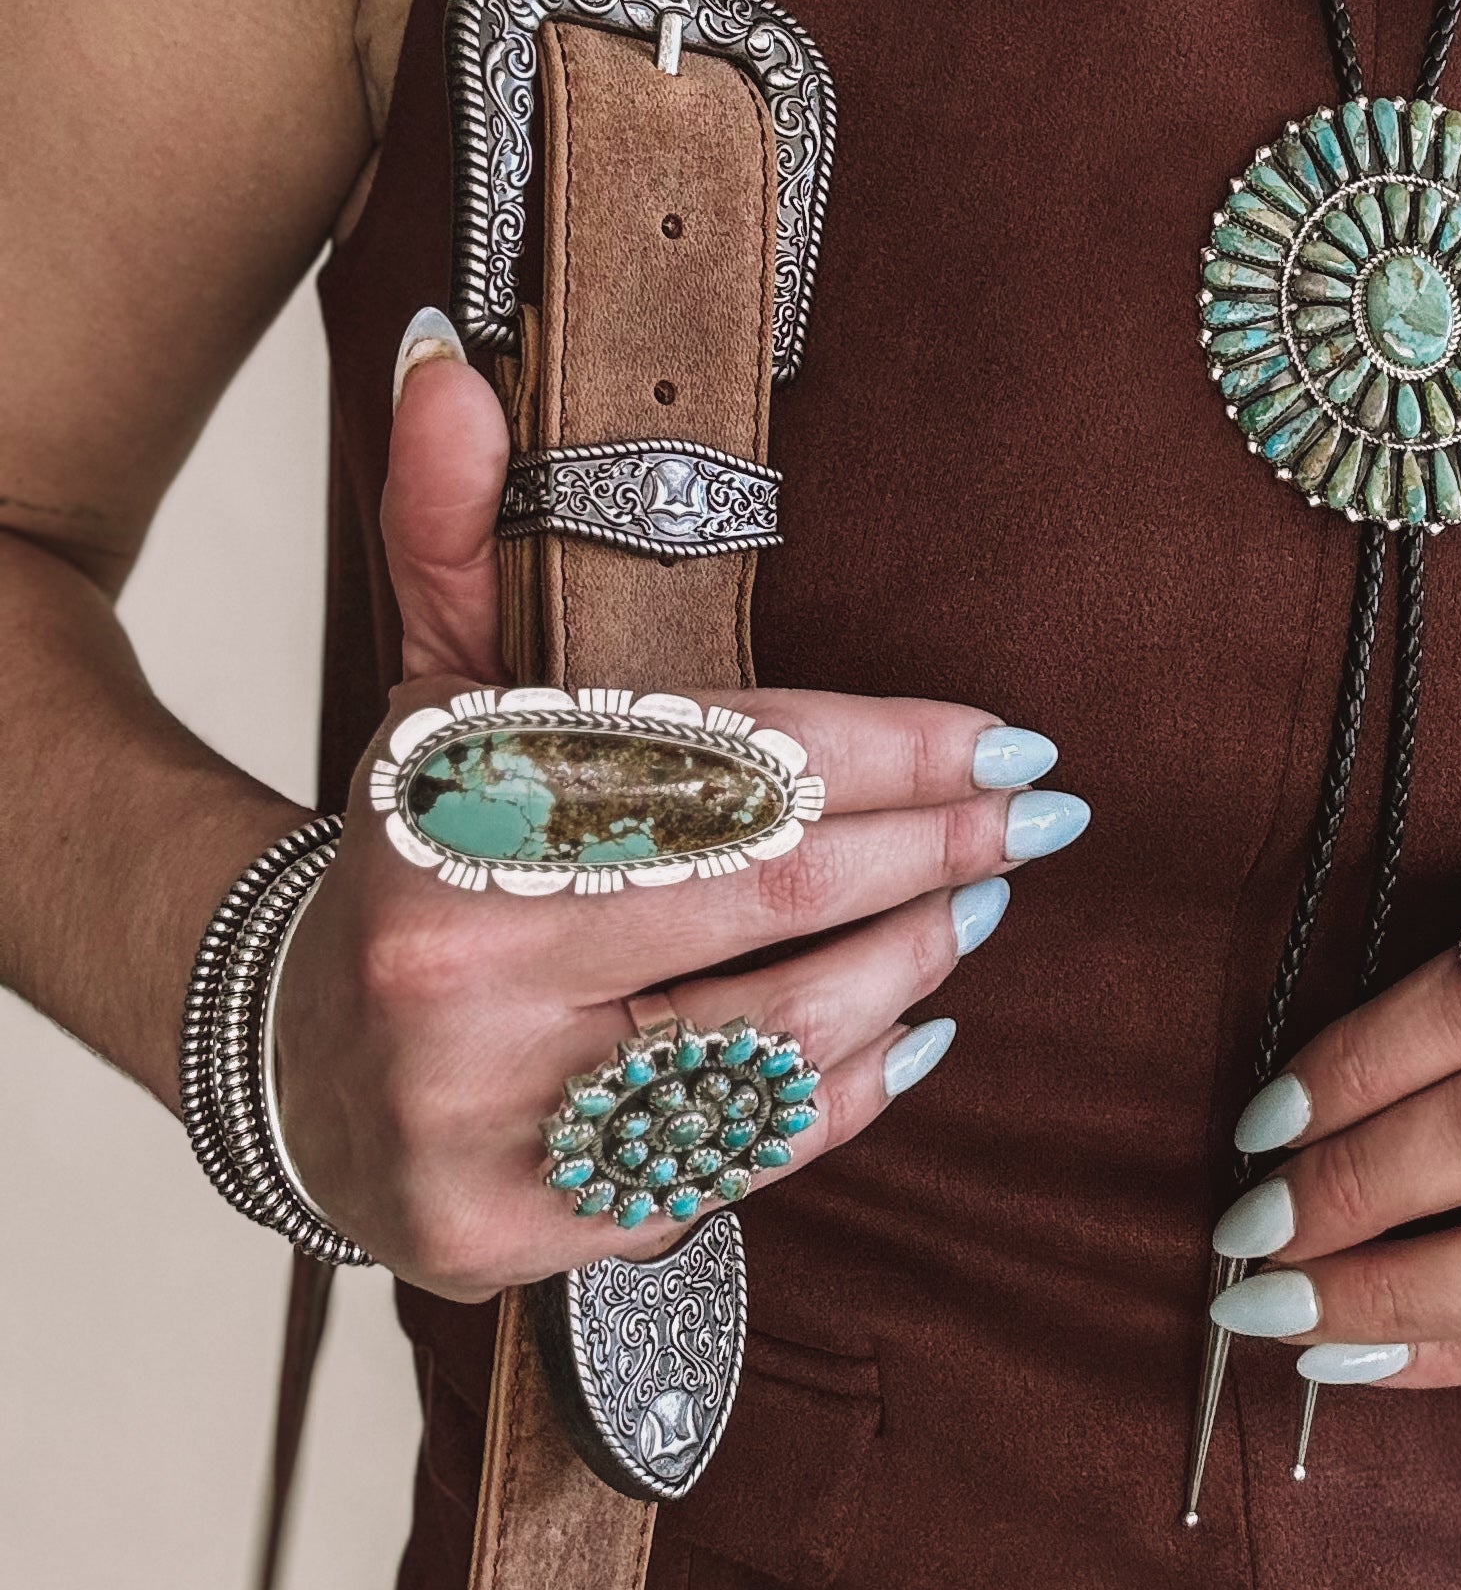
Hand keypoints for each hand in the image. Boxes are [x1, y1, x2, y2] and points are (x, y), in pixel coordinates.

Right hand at [270, 328, 1089, 1298]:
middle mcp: (457, 975)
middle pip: (777, 900)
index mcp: (449, 818)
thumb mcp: (431, 688)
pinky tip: (911, 1026)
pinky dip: (854, 1090)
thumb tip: (456, 355)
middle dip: (936, 854)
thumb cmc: (417, 859)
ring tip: (976, 908)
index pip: (725, 767)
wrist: (296, 1067)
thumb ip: (454, 522)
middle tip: (1037, 824)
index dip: (892, 752)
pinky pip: (745, 1157)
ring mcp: (488, 1120)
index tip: (1010, 742)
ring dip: (916, 965)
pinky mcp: (517, 1234)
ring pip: (783, 1040)